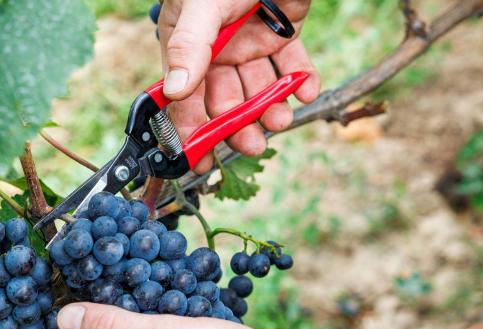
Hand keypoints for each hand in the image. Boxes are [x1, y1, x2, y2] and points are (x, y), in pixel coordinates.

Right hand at [158, 0, 319, 172]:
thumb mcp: (202, 7)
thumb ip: (190, 47)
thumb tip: (176, 91)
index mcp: (188, 46)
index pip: (185, 96)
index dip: (190, 128)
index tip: (199, 159)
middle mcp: (218, 51)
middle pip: (225, 100)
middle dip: (238, 124)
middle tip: (253, 143)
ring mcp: (251, 43)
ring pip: (260, 88)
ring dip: (271, 107)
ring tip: (281, 120)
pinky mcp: (283, 33)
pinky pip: (292, 65)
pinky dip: (301, 80)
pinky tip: (306, 88)